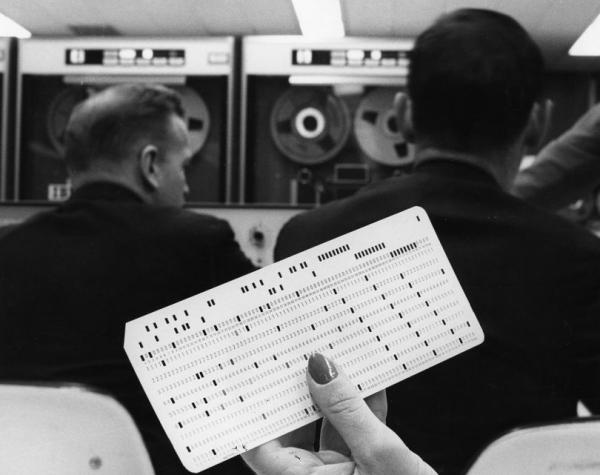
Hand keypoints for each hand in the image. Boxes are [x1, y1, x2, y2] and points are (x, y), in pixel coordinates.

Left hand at [242, 353, 436, 474]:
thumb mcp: (380, 453)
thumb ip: (349, 410)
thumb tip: (321, 371)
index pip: (264, 449)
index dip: (263, 413)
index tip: (265, 379)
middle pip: (295, 433)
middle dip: (302, 395)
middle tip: (304, 361)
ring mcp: (340, 474)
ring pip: (325, 428)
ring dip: (334, 397)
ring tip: (338, 365)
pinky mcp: (362, 467)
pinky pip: (352, 432)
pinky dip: (360, 409)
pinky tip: (369, 383)